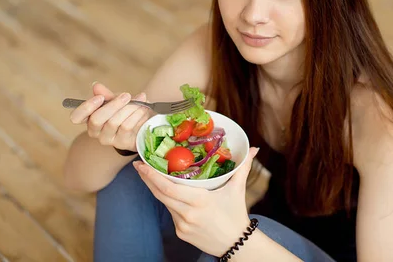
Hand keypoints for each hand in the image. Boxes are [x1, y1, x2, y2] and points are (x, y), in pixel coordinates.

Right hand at [68, 82, 151, 150]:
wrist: (142, 124)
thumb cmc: (124, 111)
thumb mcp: (115, 100)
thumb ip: (106, 94)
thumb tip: (96, 86)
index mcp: (88, 118)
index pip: (76, 117)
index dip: (86, 107)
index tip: (100, 97)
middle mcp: (94, 131)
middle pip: (96, 119)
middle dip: (113, 105)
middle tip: (126, 95)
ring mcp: (107, 139)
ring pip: (114, 122)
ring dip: (129, 108)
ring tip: (140, 99)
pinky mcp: (121, 143)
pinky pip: (127, 126)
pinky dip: (137, 114)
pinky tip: (143, 109)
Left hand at [133, 147, 260, 256]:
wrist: (237, 244)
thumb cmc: (236, 215)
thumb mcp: (238, 189)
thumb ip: (243, 167)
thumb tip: (254, 149)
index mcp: (199, 201)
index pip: (168, 187)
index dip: (152, 176)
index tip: (141, 164)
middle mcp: (187, 214)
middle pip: (160, 194)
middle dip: (147, 179)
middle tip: (138, 164)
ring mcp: (182, 225)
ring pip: (164, 203)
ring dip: (156, 189)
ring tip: (148, 175)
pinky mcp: (180, 233)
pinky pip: (171, 213)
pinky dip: (168, 201)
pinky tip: (167, 192)